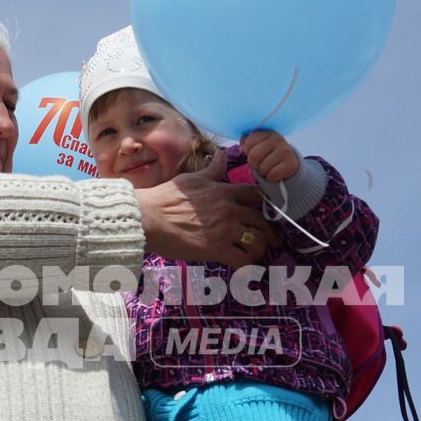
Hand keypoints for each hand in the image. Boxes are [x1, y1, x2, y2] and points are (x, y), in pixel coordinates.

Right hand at [136, 155, 276, 266]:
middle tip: (273, 240)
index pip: (257, 195)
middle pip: (263, 220)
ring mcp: (224, 230)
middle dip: (272, 232)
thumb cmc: (165, 197)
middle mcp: (229, 210)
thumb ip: (211, 169)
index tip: (268, 213)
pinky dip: (246, 265)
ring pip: (257, 241)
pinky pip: (242, 260)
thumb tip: (221, 154)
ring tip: (256, 255)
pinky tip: (243, 267)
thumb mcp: (191, 178)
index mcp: (224, 192)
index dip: (267, 205)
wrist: (148, 218)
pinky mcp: (216, 249)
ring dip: (260, 250)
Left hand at [239, 130, 300, 181]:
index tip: (254, 153)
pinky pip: (272, 175)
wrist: (288, 162)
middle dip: (254, 163)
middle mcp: (277, 139)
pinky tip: (275, 172)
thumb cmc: (267, 153)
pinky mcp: (291, 164)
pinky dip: (271, 177)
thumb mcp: (257, 144)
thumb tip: (242, 149)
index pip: (248, 144)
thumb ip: (246, 143)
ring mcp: (285, 151)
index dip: (248, 152)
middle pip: (254, 156)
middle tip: (260, 163)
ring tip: (268, 167)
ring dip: (262, 171)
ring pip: (262, 167)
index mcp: (267, 132)